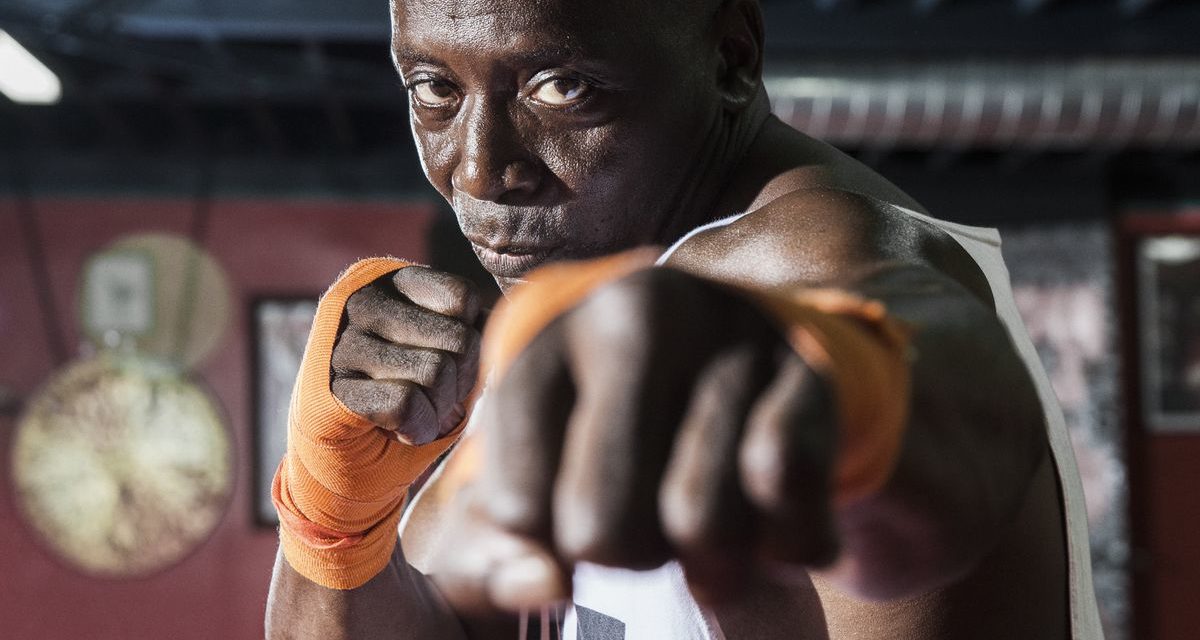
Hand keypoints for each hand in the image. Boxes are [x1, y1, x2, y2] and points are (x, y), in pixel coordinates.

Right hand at [330, 266, 481, 444]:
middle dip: (461, 381)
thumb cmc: (413, 392)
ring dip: (440, 408)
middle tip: (440, 397)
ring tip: (422, 411)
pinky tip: (402, 428)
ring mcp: (343, 343)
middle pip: (459, 339)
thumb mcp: (445, 348)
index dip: (473, 340)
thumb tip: (508, 328)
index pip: (464, 298)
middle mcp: (363, 301)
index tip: (454, 362)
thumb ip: (472, 328)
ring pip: (435, 372)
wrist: (354, 452)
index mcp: (393, 281)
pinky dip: (418, 427)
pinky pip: (405, 404)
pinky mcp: (333, 388)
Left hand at [432, 267, 839, 611]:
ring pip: (700, 524)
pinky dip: (782, 547)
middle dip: (626, 556)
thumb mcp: (527, 478)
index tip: (567, 513)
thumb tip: (545, 585)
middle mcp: (631, 319)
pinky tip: (767, 513)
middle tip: (644, 523)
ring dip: (709, 557)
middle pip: (603, 528)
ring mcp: (726, 337)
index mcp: (544, 344)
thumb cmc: (606, 434)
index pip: (518, 509)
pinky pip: (790, 510)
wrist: (733, 350)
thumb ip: (492, 556)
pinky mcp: (810, 374)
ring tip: (703, 514)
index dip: (546, 545)